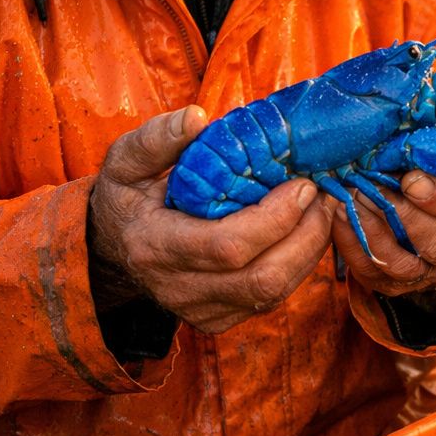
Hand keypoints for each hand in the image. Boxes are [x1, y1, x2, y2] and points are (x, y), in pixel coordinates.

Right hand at [88, 106, 333, 333]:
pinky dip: (298, 263)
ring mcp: (201, 311)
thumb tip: (196, 118)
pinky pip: (273, 298)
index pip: (228, 247)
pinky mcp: (220, 318)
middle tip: (321, 195)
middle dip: (306, 237)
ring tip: (319, 208)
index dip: (276, 218)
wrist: (114, 244)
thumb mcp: (127, 160)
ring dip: (310, 250)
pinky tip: (303, 230)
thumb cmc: (129, 194)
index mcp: (154, 247)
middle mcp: (178, 289)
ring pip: (275, 293)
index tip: (302, 184)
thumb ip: (157, 138)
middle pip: (262, 280)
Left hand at [331, 172, 435, 299]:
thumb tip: (429, 115)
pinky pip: (371, 271)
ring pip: (401, 262)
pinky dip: (352, 244)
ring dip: (373, 229)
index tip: (410, 177)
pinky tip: (339, 214)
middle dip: (403, 214)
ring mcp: (425, 273)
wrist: (435, 228)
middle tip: (372, 186)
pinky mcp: (393, 284)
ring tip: (352, 198)